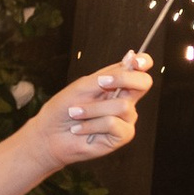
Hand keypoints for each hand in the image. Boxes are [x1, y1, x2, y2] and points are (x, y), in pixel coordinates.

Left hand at [34, 57, 152, 168]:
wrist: (50, 134)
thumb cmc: (63, 109)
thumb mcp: (83, 86)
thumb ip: (107, 75)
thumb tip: (130, 58)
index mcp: (116, 84)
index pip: (139, 70)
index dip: (144, 62)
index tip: (136, 61)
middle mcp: (125, 99)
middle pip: (143, 83)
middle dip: (124, 79)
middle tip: (100, 83)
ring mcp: (126, 118)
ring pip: (122, 106)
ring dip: (92, 109)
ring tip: (76, 114)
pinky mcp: (123, 135)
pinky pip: (114, 124)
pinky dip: (92, 125)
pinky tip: (80, 129)